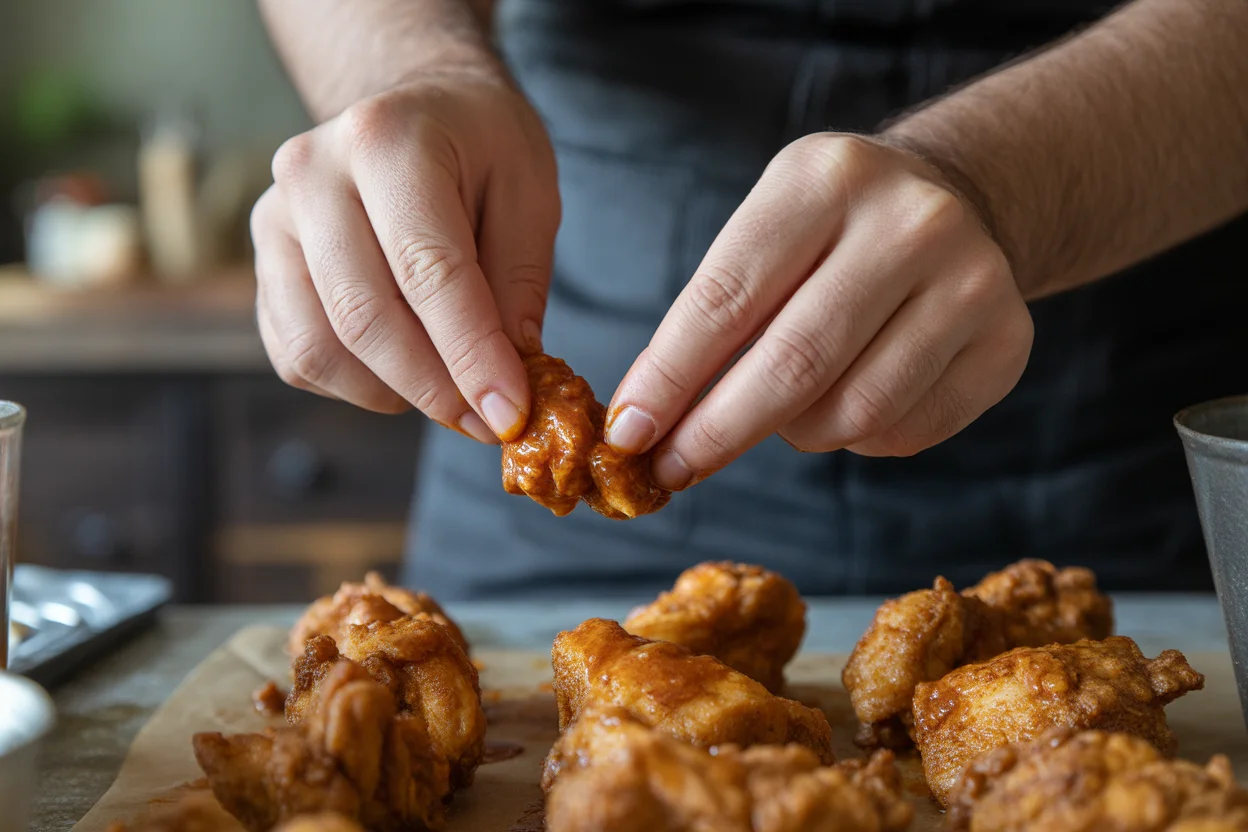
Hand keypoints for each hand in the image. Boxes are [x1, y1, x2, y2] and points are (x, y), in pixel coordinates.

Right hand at [252, 66, 559, 442]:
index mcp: (386, 140)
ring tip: (452, 390)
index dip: (471, 356)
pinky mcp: (262, 266)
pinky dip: (355, 384)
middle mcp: (311, 175)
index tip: (511, 416)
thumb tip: (508, 374)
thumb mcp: (529, 189)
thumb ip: (520, 279)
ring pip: (320, 348)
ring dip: (394, 392)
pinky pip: (297, 355)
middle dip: (436, 388)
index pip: (428, 271)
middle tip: (490, 422)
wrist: (413, 110)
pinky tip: (404, 370)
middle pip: (365, 318)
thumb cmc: (478, 146)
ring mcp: (273, 221)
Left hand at [606, 134, 1033, 489]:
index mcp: (824, 180)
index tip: (627, 436)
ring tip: (784, 408)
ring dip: (796, 433)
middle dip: (717, 431)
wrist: (957, 200)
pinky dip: (856, 438)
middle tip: (672, 469)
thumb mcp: (765, 236)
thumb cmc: (829, 234)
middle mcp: (910, 222)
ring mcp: (971, 281)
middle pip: (793, 365)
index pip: (726, 299)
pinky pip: (903, 433)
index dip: (670, 379)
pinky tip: (851, 396)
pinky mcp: (1007, 342)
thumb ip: (708, 319)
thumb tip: (644, 424)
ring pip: (853, 412)